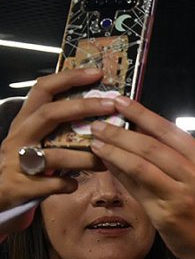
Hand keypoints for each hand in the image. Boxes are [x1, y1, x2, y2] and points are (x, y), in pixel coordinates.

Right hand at [0, 68, 113, 230]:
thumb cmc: (27, 162)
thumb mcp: (39, 138)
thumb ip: (61, 127)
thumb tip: (103, 114)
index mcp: (26, 120)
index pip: (43, 89)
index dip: (68, 78)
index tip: (96, 73)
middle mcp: (20, 135)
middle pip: (50, 114)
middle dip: (83, 108)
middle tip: (111, 106)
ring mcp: (18, 159)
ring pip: (56, 155)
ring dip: (85, 158)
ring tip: (106, 162)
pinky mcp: (21, 184)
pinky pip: (52, 183)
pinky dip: (67, 184)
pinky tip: (74, 184)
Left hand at [89, 96, 194, 258]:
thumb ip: (172, 157)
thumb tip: (136, 132)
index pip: (170, 131)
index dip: (142, 114)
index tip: (121, 101)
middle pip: (152, 146)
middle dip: (120, 132)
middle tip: (98, 123)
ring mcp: (181, 196)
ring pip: (141, 166)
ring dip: (114, 151)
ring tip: (96, 141)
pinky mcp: (165, 215)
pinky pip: (136, 188)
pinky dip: (119, 173)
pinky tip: (106, 164)